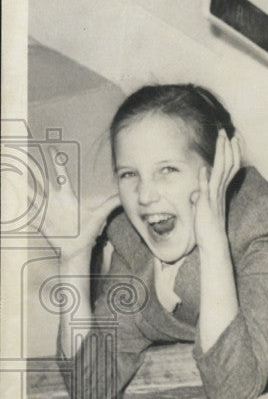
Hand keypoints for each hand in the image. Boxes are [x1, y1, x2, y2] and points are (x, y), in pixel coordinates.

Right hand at [6, 147, 119, 264]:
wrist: (77, 250)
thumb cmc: (89, 231)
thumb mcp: (100, 214)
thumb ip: (111, 203)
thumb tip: (124, 193)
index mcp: (67, 196)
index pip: (61, 174)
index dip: (57, 161)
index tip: (53, 148)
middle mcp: (54, 201)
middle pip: (41, 180)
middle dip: (32, 168)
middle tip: (23, 155)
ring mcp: (45, 210)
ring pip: (30, 194)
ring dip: (20, 185)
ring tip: (10, 174)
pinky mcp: (39, 222)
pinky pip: (26, 212)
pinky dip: (16, 206)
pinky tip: (9, 199)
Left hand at [190, 131, 240, 252]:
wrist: (214, 242)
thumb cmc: (208, 225)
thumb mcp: (204, 204)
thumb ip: (203, 191)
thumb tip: (200, 180)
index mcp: (220, 190)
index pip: (229, 166)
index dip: (231, 151)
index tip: (232, 137)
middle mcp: (220, 191)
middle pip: (228, 165)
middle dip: (228, 147)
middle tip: (227, 132)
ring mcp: (214, 197)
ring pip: (220, 173)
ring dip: (221, 156)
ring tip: (221, 141)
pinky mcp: (206, 207)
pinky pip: (206, 191)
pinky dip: (205, 180)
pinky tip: (203, 170)